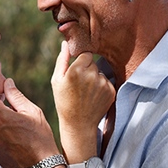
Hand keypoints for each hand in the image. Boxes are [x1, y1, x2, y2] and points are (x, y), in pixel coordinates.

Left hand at [0, 78, 58, 167]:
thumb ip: (16, 95)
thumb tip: (7, 82)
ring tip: (19, 131)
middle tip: (19, 118)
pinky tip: (16, 141)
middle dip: (2, 112)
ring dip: (1, 125)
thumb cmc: (40, 137)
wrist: (42, 166)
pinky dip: (2, 137)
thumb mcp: (32, 111)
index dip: (1, 98)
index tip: (11, 102)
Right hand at [51, 41, 115, 159]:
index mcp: (77, 70)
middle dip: (87, 69)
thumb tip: (66, 43)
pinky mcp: (111, 91)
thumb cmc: (63, 101)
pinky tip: (93, 97)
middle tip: (79, 84)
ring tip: (85, 92)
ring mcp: (103, 84)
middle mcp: (92, 75)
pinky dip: (101, 87)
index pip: (86, 54)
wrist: (78, 124)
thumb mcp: (56, 80)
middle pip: (93, 63)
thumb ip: (62, 59)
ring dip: (94, 78)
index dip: (80, 62)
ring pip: (100, 72)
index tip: (76, 70)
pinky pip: (106, 82)